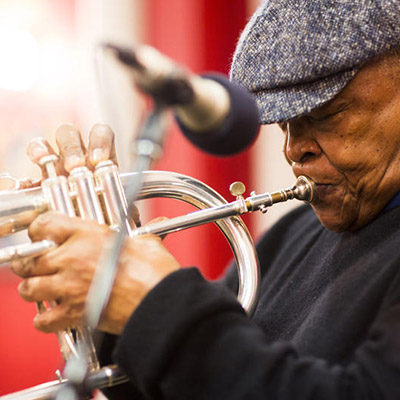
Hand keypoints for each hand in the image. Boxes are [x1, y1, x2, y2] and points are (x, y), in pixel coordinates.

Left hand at [10, 212, 178, 334]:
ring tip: (40, 289)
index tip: (40, 234)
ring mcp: (69, 287)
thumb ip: (140, 238)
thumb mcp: (147, 243)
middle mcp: (72, 259)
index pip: (45, 225)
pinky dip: (44, 320)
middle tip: (36, 265)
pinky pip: (43, 319)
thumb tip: (145, 238)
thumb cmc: (154, 273)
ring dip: (32, 289)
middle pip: (30, 259)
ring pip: (30, 288)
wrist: (157, 301)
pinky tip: (51, 316)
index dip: (39, 229)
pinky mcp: (73, 313)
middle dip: (30, 264)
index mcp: (89, 236)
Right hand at [26, 123, 139, 225]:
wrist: (89, 226)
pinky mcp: (40, 183)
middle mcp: (77, 156)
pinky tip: (27, 185)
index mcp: (99, 156)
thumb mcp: (120, 207)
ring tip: (46, 163)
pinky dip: (24, 180)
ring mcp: (55, 166)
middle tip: (75, 166)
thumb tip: (133, 215)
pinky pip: (26, 176)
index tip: (99, 159)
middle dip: (72, 147)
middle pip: (70, 133)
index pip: (101, 133)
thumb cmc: (107, 211)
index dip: (100, 140)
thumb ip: (126, 208)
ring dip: (44, 151)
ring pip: (45, 144)